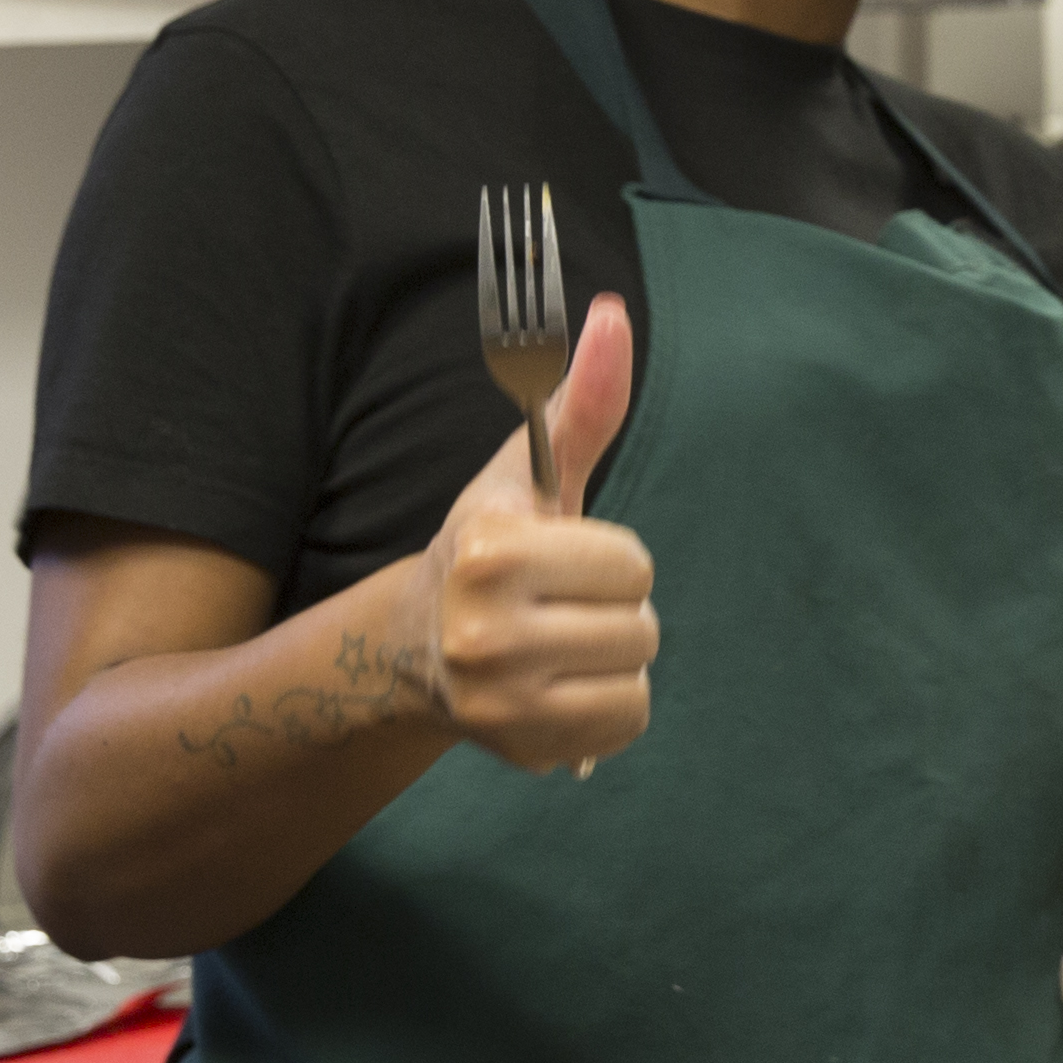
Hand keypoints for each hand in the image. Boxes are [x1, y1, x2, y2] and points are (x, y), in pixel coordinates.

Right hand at [411, 295, 656, 772]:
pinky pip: (625, 727)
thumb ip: (580, 404)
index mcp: (491, 553)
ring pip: (638, 679)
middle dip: (615, 613)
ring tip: (563, 647)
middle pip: (641, 626)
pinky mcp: (520, 748)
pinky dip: (608, 710)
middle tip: (561, 608)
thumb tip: (612, 314)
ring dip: (615, 663)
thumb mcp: (530, 478)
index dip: (610, 561)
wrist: (420, 648)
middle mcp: (486, 631)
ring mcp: (500, 700)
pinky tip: (561, 688)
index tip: (564, 562)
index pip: (631, 564)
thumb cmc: (492, 551)